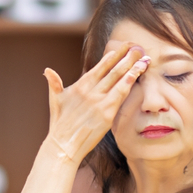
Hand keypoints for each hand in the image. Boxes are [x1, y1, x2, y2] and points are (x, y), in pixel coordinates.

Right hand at [43, 42, 149, 165]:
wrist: (63, 145)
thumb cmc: (60, 125)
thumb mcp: (56, 101)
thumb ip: (55, 85)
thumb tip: (48, 71)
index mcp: (79, 86)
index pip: (99, 67)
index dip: (112, 56)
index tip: (122, 48)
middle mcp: (90, 91)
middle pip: (112, 70)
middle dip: (125, 57)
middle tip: (137, 46)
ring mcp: (99, 101)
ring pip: (118, 80)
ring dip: (132, 67)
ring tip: (144, 57)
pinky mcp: (106, 113)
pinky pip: (120, 94)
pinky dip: (129, 82)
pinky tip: (137, 74)